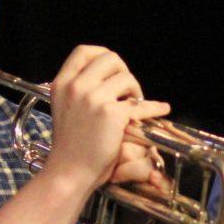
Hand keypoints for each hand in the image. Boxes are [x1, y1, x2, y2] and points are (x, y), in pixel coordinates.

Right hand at [46, 45, 168, 191]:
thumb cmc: (70, 146)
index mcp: (62, 83)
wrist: (70, 171)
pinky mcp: (112, 114)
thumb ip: (79, 89)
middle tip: (127, 91)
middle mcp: (76, 86)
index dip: (103, 55)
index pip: (84, 51)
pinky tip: (161, 109)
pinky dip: (155, 107)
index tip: (113, 69)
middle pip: (110, 58)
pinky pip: (141, 104)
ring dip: (135, 91)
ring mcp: (93, 98)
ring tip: (134, 106)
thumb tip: (107, 76)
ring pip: (127, 78)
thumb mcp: (65, 108)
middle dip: (124, 71)